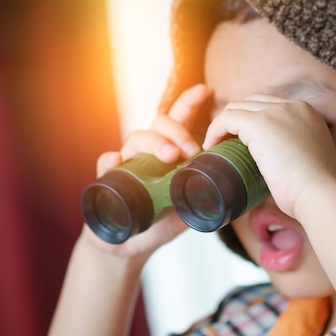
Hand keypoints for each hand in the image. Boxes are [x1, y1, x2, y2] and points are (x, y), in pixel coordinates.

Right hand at [82, 84, 210, 260]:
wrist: (126, 246)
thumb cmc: (158, 223)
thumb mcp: (185, 210)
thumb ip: (201, 199)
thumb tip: (229, 199)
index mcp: (168, 155)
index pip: (178, 122)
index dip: (189, 103)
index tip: (204, 90)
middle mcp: (147, 154)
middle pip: (159, 125)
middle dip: (177, 131)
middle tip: (191, 150)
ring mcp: (127, 164)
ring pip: (136, 138)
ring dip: (155, 143)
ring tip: (171, 156)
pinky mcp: (107, 180)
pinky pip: (106, 162)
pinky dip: (112, 159)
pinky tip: (119, 160)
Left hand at [203, 93, 335, 221]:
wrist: (322, 194)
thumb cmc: (315, 191)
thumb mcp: (308, 161)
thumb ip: (292, 153)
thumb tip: (275, 167)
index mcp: (307, 112)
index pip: (269, 105)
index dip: (250, 120)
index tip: (240, 141)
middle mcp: (293, 106)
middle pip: (251, 102)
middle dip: (235, 120)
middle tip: (225, 144)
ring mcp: (276, 112)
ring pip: (236, 108)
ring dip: (223, 126)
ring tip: (217, 148)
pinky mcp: (259, 123)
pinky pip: (226, 119)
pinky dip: (215, 132)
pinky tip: (212, 148)